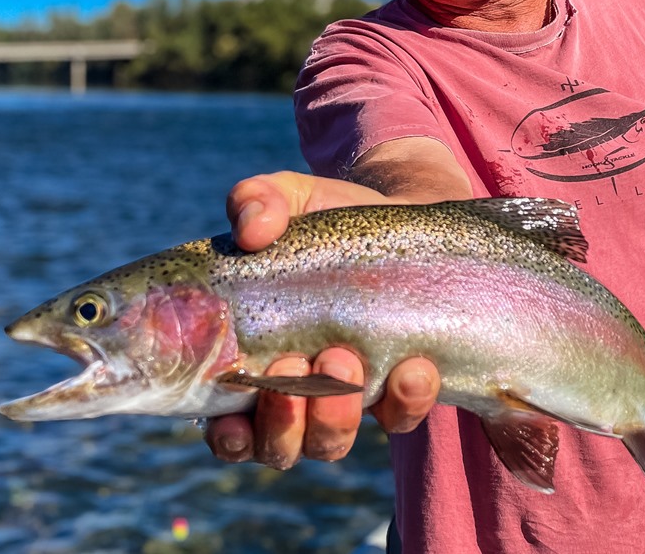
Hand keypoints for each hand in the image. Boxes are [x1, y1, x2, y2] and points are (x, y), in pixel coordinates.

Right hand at [205, 171, 440, 467]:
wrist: (409, 210)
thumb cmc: (331, 214)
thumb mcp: (290, 198)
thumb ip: (257, 201)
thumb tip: (251, 230)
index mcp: (254, 359)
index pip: (229, 426)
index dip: (229, 436)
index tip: (234, 419)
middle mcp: (298, 391)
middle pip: (278, 446)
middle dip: (282, 422)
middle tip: (292, 366)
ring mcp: (352, 395)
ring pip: (332, 442)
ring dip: (335, 415)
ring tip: (346, 358)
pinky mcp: (403, 388)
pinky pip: (401, 417)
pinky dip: (406, 400)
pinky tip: (414, 366)